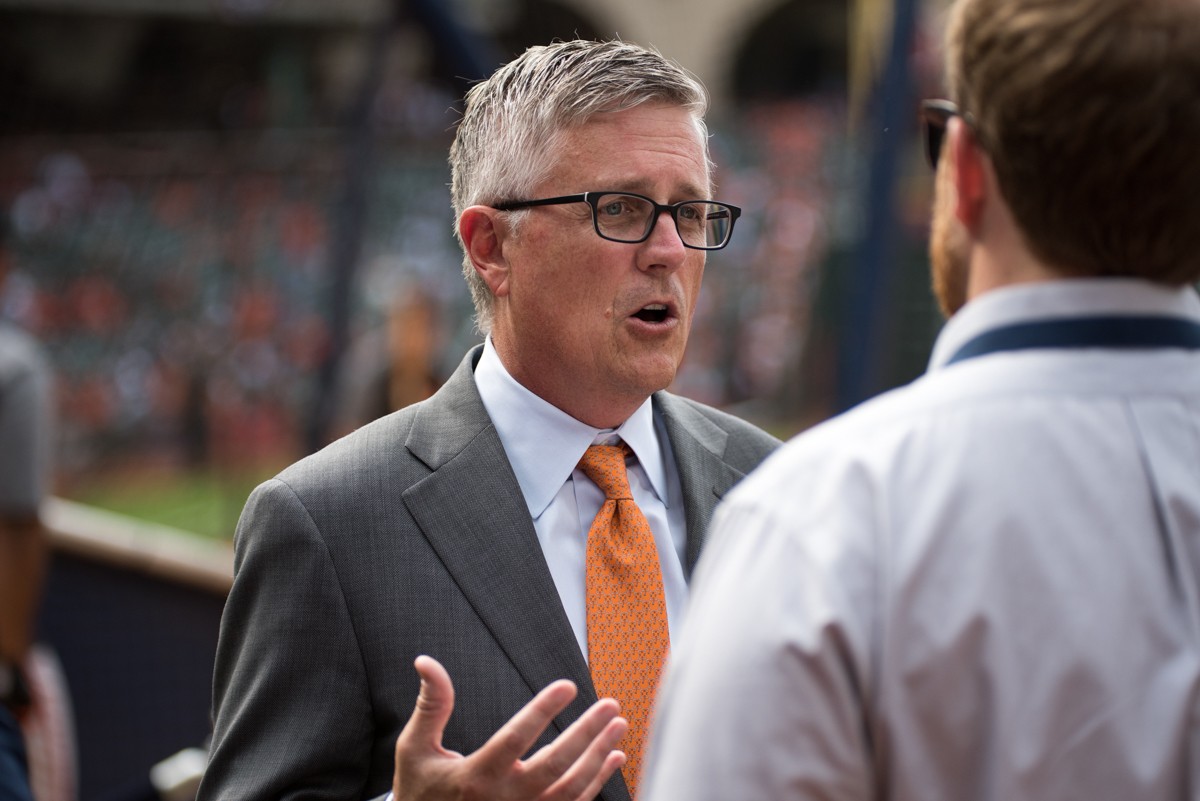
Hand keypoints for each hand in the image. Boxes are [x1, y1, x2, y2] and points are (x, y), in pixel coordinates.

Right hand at [393, 655, 626, 800]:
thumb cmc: (420, 791)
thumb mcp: (415, 749)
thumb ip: (431, 705)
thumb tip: (426, 662)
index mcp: (475, 777)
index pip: (515, 739)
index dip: (542, 710)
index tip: (568, 685)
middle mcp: (504, 800)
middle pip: (554, 765)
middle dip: (586, 733)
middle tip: (610, 704)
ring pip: (570, 788)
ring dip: (598, 756)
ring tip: (619, 725)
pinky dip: (597, 782)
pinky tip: (613, 758)